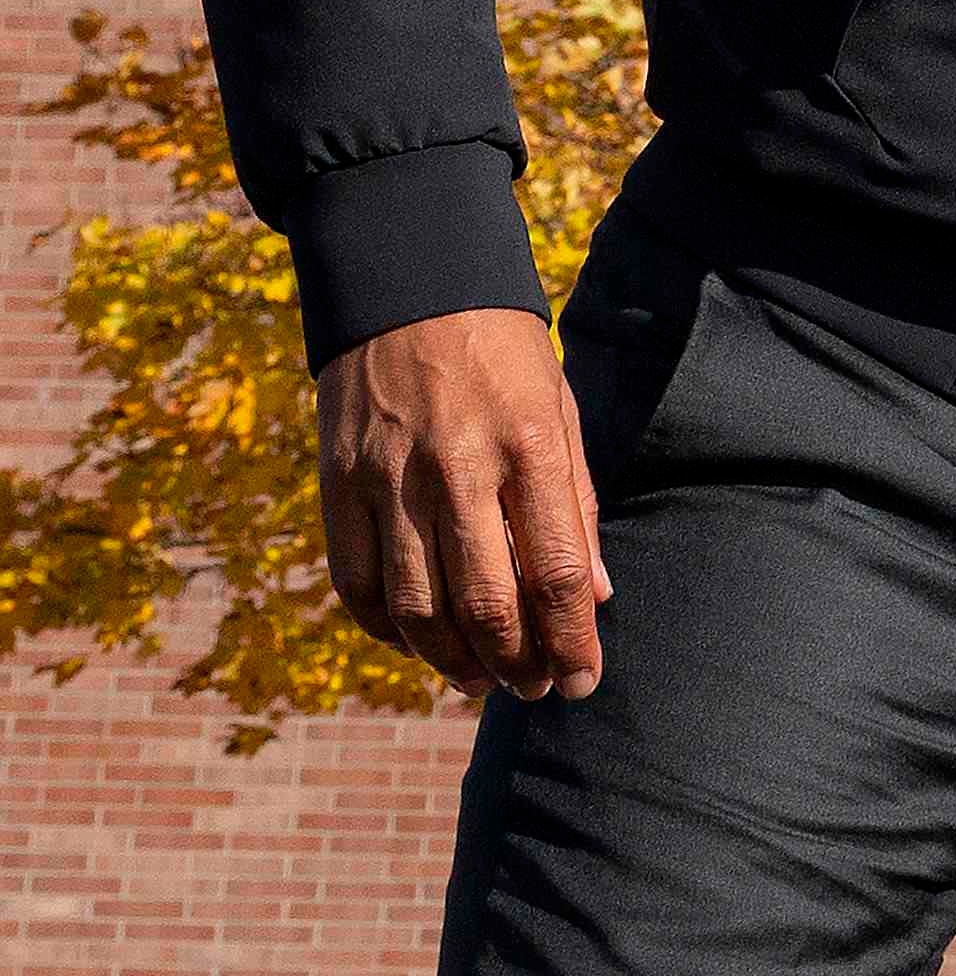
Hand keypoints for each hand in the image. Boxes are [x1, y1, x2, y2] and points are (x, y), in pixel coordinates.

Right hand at [315, 306, 608, 701]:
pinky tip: (417, 643)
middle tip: (533, 689)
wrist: (409, 286)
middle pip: (486, 603)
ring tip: (481, 680)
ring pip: (416, 607)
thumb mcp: (561, 413)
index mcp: (529, 448)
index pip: (557, 573)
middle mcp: (457, 469)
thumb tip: (596, 597)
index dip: (572, 641)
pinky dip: (386, 628)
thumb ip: (576, 506)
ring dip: (451, 660)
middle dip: (516, 664)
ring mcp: (389, 479)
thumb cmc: (504, 357)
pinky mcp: (338, 483)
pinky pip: (357, 582)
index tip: (582, 681)